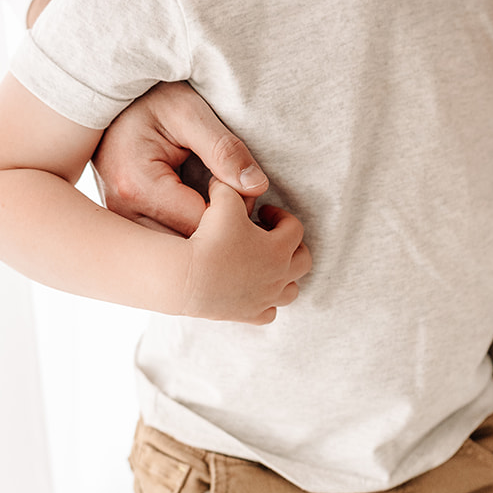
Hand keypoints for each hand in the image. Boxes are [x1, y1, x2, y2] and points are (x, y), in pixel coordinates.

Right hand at [92, 81, 268, 236]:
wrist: (111, 99)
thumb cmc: (152, 99)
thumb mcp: (190, 112)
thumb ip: (224, 149)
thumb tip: (257, 186)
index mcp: (137, 185)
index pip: (201, 223)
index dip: (235, 213)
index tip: (245, 189)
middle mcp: (122, 214)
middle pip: (187, 249)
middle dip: (222, 232)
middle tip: (240, 203)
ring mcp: (120, 225)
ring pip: (176, 257)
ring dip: (205, 239)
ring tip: (223, 209)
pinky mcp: (126, 228)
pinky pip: (165, 248)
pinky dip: (189, 238)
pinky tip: (203, 217)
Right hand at [182, 183, 309, 322]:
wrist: (189, 278)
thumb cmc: (210, 238)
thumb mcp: (224, 201)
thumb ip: (232, 185)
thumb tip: (228, 177)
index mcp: (280, 248)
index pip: (295, 227)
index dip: (280, 216)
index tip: (263, 212)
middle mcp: (279, 275)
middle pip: (303, 261)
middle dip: (291, 246)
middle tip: (270, 237)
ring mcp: (266, 298)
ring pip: (291, 291)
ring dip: (284, 275)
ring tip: (265, 264)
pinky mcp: (249, 315)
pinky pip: (269, 313)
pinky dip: (266, 303)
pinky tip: (253, 291)